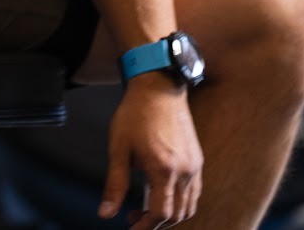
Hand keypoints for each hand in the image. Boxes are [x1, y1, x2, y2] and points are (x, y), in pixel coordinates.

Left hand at [99, 75, 203, 228]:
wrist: (159, 87)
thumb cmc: (136, 114)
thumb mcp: (118, 149)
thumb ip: (114, 185)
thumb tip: (105, 213)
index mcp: (164, 169)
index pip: (161, 213)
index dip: (146, 226)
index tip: (131, 227)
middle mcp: (184, 170)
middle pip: (177, 214)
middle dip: (156, 223)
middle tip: (134, 217)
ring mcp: (194, 165)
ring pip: (189, 206)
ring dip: (171, 214)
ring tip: (148, 208)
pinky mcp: (197, 159)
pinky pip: (194, 191)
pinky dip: (181, 201)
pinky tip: (163, 193)